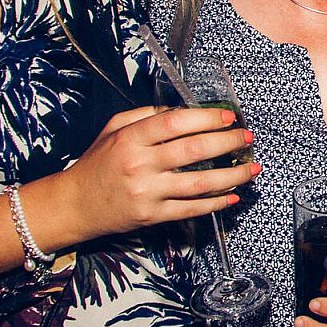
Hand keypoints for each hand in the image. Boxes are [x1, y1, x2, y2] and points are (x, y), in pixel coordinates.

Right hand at [46, 105, 261, 244]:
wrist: (74, 205)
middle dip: (228, 143)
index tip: (228, 117)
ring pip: (200, 183)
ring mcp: (148, 193)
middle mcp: (140, 165)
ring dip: (232, 175)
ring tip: (252, 168)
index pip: (175, 122)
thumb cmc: (97, 164)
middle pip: (194, 151)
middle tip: (246, 138)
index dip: (206, 118)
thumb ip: (147, 115)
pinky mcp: (153, 216)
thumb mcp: (114, 129)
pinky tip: (233, 195)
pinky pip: (192, 209)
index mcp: (131, 139)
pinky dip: (217, 203)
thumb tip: (185, 110)